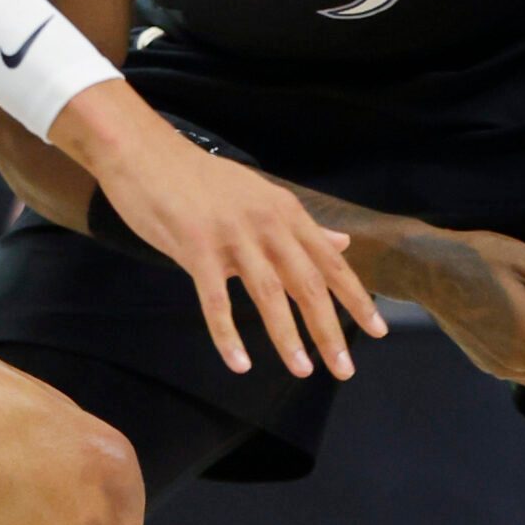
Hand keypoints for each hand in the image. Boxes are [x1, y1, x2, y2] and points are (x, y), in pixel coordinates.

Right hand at [67, 87, 385, 379]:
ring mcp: (231, 235)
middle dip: (329, 330)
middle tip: (345, 370)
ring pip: (269, 294)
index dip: (356, 298)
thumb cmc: (201, 180)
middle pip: (307, 284)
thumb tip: (343, 243)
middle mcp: (266, 223)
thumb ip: (301, 226)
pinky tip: (240, 363)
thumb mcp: (260, 196)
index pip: (330, 262)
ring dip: (287, 337)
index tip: (379, 330)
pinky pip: (215, 300)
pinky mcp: (195, 247)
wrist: (145, 153)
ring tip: (303, 371)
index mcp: (285, 212)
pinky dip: (229, 335)